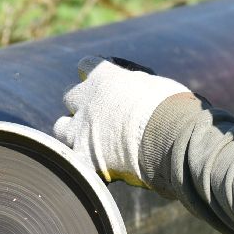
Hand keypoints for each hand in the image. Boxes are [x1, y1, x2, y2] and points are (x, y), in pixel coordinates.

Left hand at [54, 56, 191, 185]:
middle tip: (100, 117)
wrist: (170, 136)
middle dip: (82, 106)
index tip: (105, 85)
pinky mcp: (83, 157)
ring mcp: (80, 129)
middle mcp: (86, 99)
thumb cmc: (172, 107)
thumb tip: (141, 91)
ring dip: (73, 133)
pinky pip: (70, 160)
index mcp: (104, 76)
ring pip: (61, 127)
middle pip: (70, 97)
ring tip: (92, 143)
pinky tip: (94, 168)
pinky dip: (81, 163)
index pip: (87, 65)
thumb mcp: (156, 85)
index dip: (94, 77)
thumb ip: (139, 86)